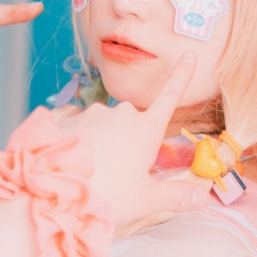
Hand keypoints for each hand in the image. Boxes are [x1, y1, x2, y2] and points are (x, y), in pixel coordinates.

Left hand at [69, 53, 206, 228]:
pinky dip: (79, 145)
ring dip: (102, 145)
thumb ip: (176, 196)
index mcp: (145, 129)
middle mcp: (120, 114)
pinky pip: (79, 130)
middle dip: (130, 143)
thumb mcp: (147, 200)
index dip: (181, 76)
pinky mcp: (67, 120)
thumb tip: (202, 196)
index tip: (189, 55)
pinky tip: (72, 168)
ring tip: (92, 175)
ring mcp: (92, 114)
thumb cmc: (108, 196)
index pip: (170, 97)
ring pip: (104, 127)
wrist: (55, 191)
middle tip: (119, 176)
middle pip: (133, 123)